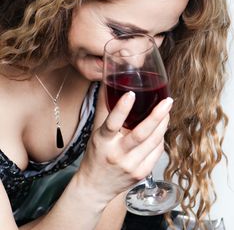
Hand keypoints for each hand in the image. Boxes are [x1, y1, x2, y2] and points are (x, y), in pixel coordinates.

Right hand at [78, 86, 171, 202]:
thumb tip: (110, 86)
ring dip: (163, 125)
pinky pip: (157, 152)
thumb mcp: (96, 133)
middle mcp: (117, 154)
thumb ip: (105, 110)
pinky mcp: (141, 174)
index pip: (112, 123)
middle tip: (167, 101)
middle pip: (141, 134)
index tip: (131, 93)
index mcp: (103, 141)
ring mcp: (131, 166)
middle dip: (157, 116)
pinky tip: (161, 130)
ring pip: (153, 142)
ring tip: (167, 112)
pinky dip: (161, 139)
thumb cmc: (96, 156)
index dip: (122, 108)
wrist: (95, 187)